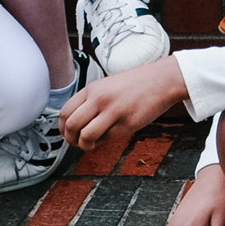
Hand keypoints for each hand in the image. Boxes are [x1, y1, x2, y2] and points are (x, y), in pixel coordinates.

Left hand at [59, 57, 186, 151]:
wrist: (162, 80)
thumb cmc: (136, 84)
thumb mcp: (107, 86)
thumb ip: (90, 102)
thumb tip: (75, 125)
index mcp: (92, 89)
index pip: (65, 113)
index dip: (62, 129)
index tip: (67, 135)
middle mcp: (100, 99)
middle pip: (71, 126)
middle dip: (71, 140)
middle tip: (77, 142)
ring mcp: (113, 111)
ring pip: (86, 136)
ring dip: (85, 145)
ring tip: (91, 144)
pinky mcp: (127, 123)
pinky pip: (107, 139)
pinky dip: (104, 142)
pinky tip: (110, 136)